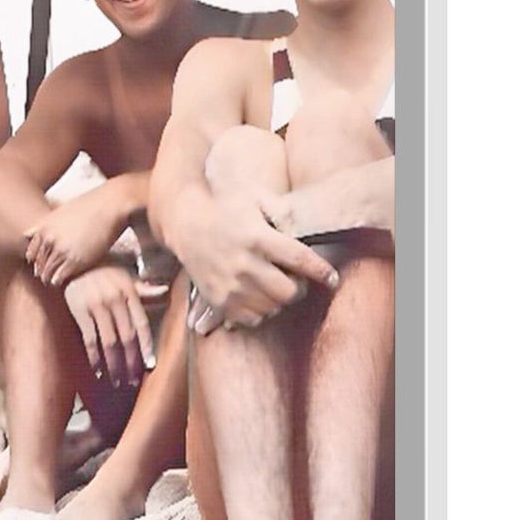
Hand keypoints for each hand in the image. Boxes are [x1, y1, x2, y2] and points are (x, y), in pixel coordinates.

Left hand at [24, 187, 125, 286]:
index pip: (32, 252)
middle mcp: (50, 239)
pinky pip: (60, 277)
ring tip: (52, 281)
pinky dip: (58, 280)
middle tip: (45, 277)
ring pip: (47, 272)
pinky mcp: (76, 260)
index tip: (39, 265)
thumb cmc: (89, 206)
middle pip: (39, 264)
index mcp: (44, 227)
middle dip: (41, 271)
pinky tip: (61, 281)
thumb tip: (26, 234)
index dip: (35, 260)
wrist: (109, 206)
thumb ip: (43, 226)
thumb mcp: (60, 212)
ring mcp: (62, 250)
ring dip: (49, 278)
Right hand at [62, 264, 156, 387]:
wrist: (72, 260)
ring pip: (110, 342)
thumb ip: (143, 289)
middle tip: (133, 381)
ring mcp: (97, 305)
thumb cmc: (102, 268)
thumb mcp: (124, 275)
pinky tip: (98, 370)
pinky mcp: (80, 310)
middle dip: (131, 362)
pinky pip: (90, 339)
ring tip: (117, 381)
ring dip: (114, 365)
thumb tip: (165, 292)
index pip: (141, 324)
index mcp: (129, 292)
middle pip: (127, 337)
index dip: (146, 347)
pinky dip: (94, 357)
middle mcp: (115, 299)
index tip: (149, 366)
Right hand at [180, 190, 337, 332]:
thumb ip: (283, 212)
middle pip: (288, 291)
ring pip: (272, 307)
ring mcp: (230, 285)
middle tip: (296, 280)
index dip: (321, 271)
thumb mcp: (256, 199)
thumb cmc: (227, 209)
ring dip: (280, 299)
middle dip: (299, 287)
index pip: (298, 259)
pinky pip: (251, 319)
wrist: (187, 224)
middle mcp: (244, 263)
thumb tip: (305, 232)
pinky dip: (260, 311)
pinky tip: (257, 295)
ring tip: (274, 286)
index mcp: (257, 237)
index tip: (332, 279)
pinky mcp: (219, 300)